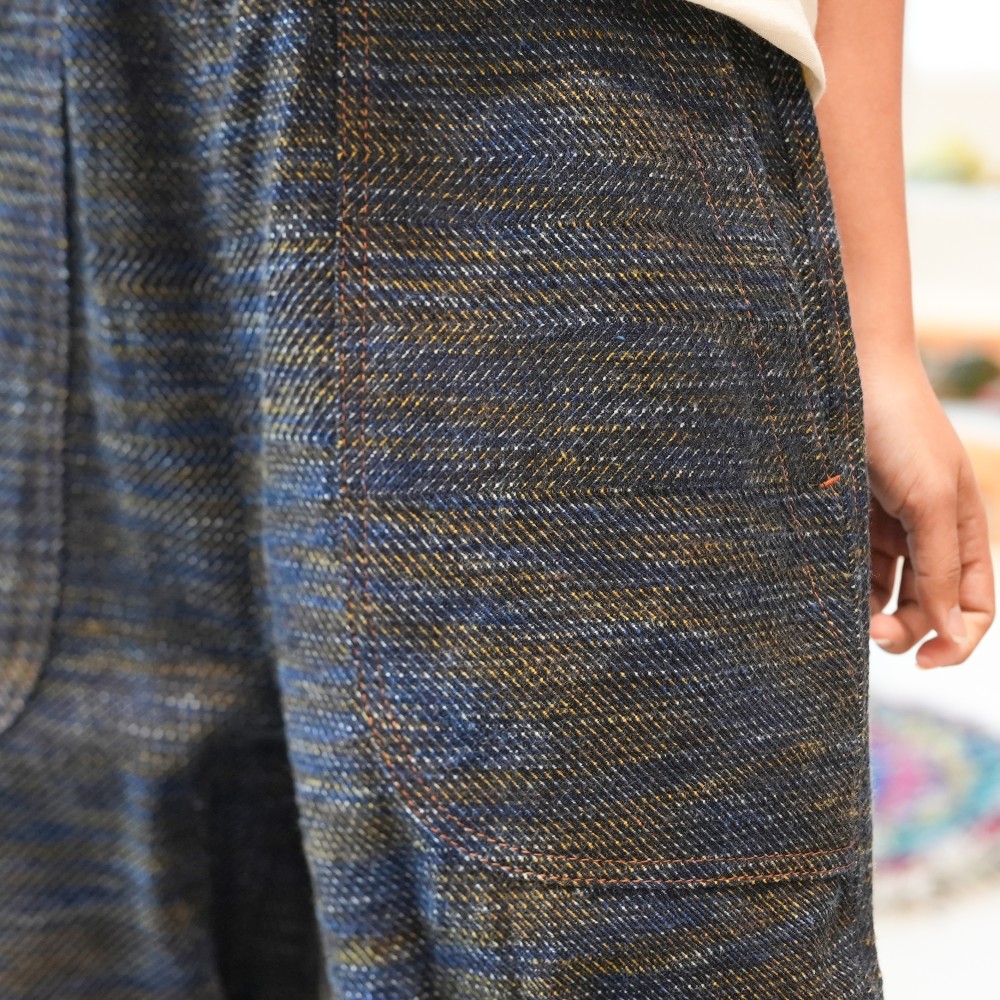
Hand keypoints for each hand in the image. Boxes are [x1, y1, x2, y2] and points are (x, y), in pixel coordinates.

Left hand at [861, 348, 994, 667]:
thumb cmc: (901, 432)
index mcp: (965, 533)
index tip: (925, 661)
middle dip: (907, 630)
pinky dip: (849, 589)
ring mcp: (889, 530)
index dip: (958, 640)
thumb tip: (955, 633)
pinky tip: (834, 596)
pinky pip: (854, 569)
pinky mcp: (850, 522)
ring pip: (887, 594)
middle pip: (928, 608)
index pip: (975, 606)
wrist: (848, 379)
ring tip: (853, 621)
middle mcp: (930, 536)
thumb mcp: (930, 501)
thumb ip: (943, 567)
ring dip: (874, 616)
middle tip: (872, 636)